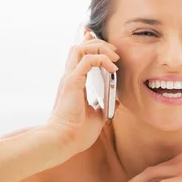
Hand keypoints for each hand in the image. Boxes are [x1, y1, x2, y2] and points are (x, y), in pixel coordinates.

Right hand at [46, 31, 119, 158]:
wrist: (65, 142)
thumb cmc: (77, 133)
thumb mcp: (98, 115)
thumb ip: (104, 104)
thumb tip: (116, 99)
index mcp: (74, 83)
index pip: (79, 55)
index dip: (89, 43)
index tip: (101, 39)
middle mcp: (69, 77)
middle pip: (79, 47)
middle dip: (98, 43)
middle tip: (115, 51)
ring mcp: (69, 78)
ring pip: (80, 48)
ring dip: (99, 48)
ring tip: (114, 57)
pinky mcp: (72, 82)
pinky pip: (87, 60)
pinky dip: (101, 59)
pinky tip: (112, 68)